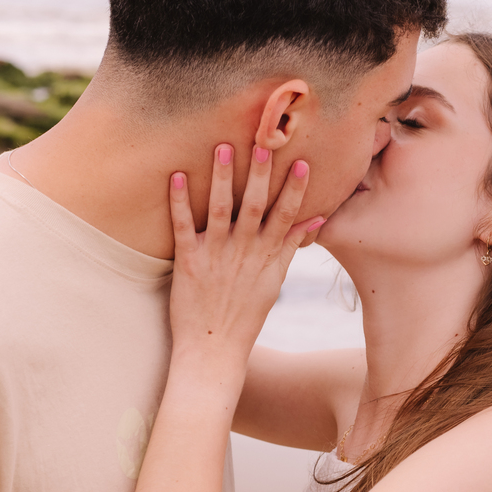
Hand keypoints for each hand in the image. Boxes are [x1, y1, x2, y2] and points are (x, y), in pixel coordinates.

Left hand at [168, 144, 321, 374]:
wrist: (213, 350)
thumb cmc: (244, 317)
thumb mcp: (274, 282)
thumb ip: (291, 247)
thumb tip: (316, 217)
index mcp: (265, 257)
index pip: (284, 217)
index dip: (294, 190)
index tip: (302, 162)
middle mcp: (243, 253)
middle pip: (254, 207)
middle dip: (259, 175)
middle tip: (264, 142)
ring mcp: (215, 256)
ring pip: (220, 210)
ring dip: (221, 178)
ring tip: (222, 148)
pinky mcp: (188, 263)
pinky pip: (183, 227)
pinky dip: (179, 201)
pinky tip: (176, 175)